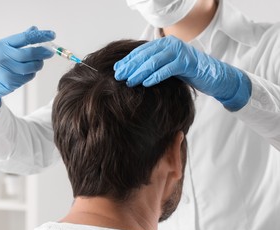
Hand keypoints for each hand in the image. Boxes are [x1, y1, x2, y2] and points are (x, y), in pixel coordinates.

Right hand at [0, 26, 54, 113]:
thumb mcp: (0, 49)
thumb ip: (18, 41)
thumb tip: (34, 29)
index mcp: (1, 45)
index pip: (25, 37)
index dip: (41, 36)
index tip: (52, 35)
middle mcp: (3, 56)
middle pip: (30, 53)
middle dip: (43, 52)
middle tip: (50, 52)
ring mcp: (6, 70)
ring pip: (31, 67)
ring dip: (38, 65)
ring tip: (38, 63)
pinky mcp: (10, 82)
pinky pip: (28, 77)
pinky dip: (31, 74)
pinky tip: (26, 73)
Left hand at [114, 36, 251, 110]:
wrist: (215, 76)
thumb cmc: (190, 73)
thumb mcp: (169, 67)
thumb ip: (154, 65)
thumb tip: (132, 72)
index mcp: (164, 43)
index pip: (142, 51)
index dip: (128, 60)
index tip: (117, 69)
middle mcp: (171, 44)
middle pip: (145, 55)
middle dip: (130, 66)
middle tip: (119, 76)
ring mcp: (179, 52)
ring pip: (154, 61)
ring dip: (140, 72)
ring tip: (129, 81)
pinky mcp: (187, 63)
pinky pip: (167, 69)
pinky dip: (155, 76)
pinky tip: (146, 83)